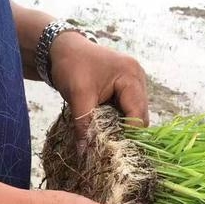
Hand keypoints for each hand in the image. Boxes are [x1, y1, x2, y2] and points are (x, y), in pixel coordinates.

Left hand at [50, 32, 148, 152]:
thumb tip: (84, 154)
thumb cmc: (72, 66)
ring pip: (134, 117)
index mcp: (131, 77)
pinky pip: (127, 112)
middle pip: (140, 118)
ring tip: (106, 143)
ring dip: (122, 130)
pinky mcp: (127, 90)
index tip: (113, 152)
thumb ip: (84, 125)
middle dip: (126, 135)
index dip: (127, 135)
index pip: (137, 115)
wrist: (64, 49)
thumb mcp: (78, 96)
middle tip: (109, 151)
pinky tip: (106, 131)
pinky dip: (117, 123)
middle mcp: (138, 80)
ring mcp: (134, 84)